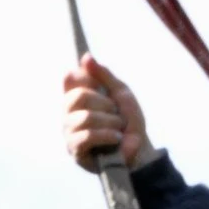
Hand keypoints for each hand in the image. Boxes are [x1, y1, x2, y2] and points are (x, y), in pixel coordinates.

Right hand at [63, 53, 156, 171]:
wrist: (139, 149)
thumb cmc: (128, 121)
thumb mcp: (119, 92)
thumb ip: (103, 75)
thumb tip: (85, 57)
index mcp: (78, 98)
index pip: (69, 80)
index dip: (85, 78)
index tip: (101, 86)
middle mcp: (69, 114)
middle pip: (78, 96)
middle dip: (104, 103)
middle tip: (115, 113)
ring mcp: (70, 133)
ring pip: (85, 117)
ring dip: (109, 121)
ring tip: (118, 129)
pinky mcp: (76, 151)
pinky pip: (86, 136)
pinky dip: (106, 135)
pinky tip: (116, 138)